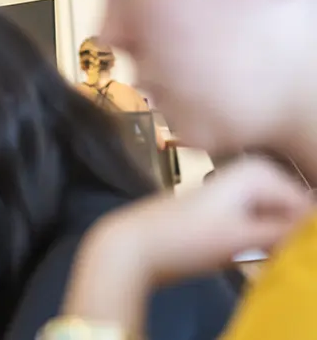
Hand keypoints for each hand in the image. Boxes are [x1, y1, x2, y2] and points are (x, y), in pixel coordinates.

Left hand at [106, 156, 310, 282]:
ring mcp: (239, 192)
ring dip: (277, 242)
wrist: (132, 246)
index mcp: (258, 172)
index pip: (307, 207)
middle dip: (291, 235)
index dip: (306, 232)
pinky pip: (262, 228)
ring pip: (278, 222)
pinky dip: (262, 244)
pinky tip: (251, 258)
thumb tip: (312, 231)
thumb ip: (286, 233)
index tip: (298, 250)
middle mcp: (251, 175)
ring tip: (259, 257)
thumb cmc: (182, 239)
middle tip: (276, 255)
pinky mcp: (228, 212)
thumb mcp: (241, 238)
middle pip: (293, 212)